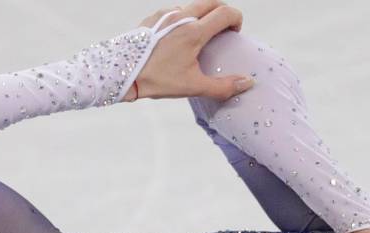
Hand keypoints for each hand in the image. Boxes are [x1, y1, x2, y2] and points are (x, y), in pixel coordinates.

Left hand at [125, 2, 254, 101]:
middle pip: (211, 2)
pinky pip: (175, 12)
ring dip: (202, 15)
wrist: (122, 73)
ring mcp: (165, 14)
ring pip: (192, 6)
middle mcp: (181, 17)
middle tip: (224, 29)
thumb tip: (247, 83)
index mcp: (194, 32)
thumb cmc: (157, 80)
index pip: (225, 13)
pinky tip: (179, 39)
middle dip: (222, 12)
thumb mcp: (193, 86)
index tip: (235, 32)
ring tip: (201, 36)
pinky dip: (184, 19)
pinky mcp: (153, 18)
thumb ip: (223, 86)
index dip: (236, 19)